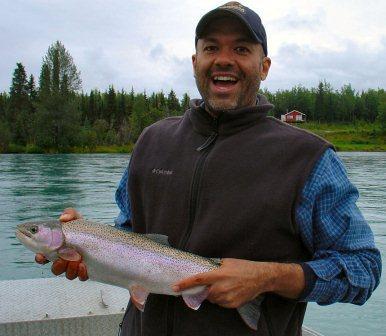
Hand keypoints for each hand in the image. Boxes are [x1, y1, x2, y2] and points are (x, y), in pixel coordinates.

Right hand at [35, 208, 88, 280]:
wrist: (103, 236)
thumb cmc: (85, 228)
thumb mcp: (78, 219)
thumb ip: (70, 214)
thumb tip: (63, 218)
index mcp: (58, 248)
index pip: (44, 256)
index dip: (40, 258)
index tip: (41, 256)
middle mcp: (65, 259)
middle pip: (55, 269)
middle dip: (57, 266)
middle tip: (62, 259)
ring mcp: (76, 266)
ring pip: (67, 274)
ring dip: (69, 269)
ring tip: (77, 260)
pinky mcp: (86, 271)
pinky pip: (81, 277)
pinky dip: (81, 273)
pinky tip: (84, 266)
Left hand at [173, 259, 304, 307]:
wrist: (261, 277)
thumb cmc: (243, 267)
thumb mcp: (227, 261)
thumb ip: (213, 266)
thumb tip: (202, 268)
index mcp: (218, 274)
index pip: (198, 280)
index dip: (185, 284)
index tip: (175, 287)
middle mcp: (221, 287)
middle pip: (204, 292)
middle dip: (203, 289)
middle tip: (211, 283)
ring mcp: (227, 297)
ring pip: (212, 299)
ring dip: (213, 294)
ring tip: (224, 285)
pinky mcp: (232, 304)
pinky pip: (221, 303)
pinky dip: (221, 298)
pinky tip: (230, 291)